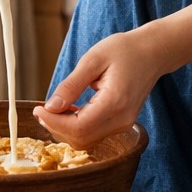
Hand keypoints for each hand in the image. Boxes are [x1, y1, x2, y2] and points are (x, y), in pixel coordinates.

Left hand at [33, 27, 166, 147]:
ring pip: (86, 141)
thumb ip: (71, 85)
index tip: (38, 108)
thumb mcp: (93, 59)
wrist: (153, 52)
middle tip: (43, 108)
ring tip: (54, 109)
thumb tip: (51, 106)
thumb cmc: (125, 50)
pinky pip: (94, 134)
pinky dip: (77, 127)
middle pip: (81, 139)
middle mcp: (122, 119)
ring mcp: (124, 124)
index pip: (79, 127)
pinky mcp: (122, 124)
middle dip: (56, 127)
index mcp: (115, 102)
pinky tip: (70, 111)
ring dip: (65, 129)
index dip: (54, 121)